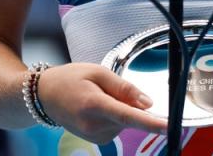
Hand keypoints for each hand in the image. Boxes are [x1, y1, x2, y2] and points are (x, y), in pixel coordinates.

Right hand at [37, 63, 166, 143]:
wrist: (44, 95)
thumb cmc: (70, 79)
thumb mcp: (98, 72)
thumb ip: (124, 88)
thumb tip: (148, 103)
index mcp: (94, 105)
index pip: (128, 116)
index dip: (151, 122)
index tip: (168, 126)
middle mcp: (94, 126)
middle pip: (129, 117)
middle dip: (129, 102)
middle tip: (106, 88)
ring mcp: (94, 136)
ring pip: (124, 122)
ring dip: (120, 108)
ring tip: (97, 96)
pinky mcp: (96, 140)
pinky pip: (117, 126)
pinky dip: (114, 116)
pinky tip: (97, 106)